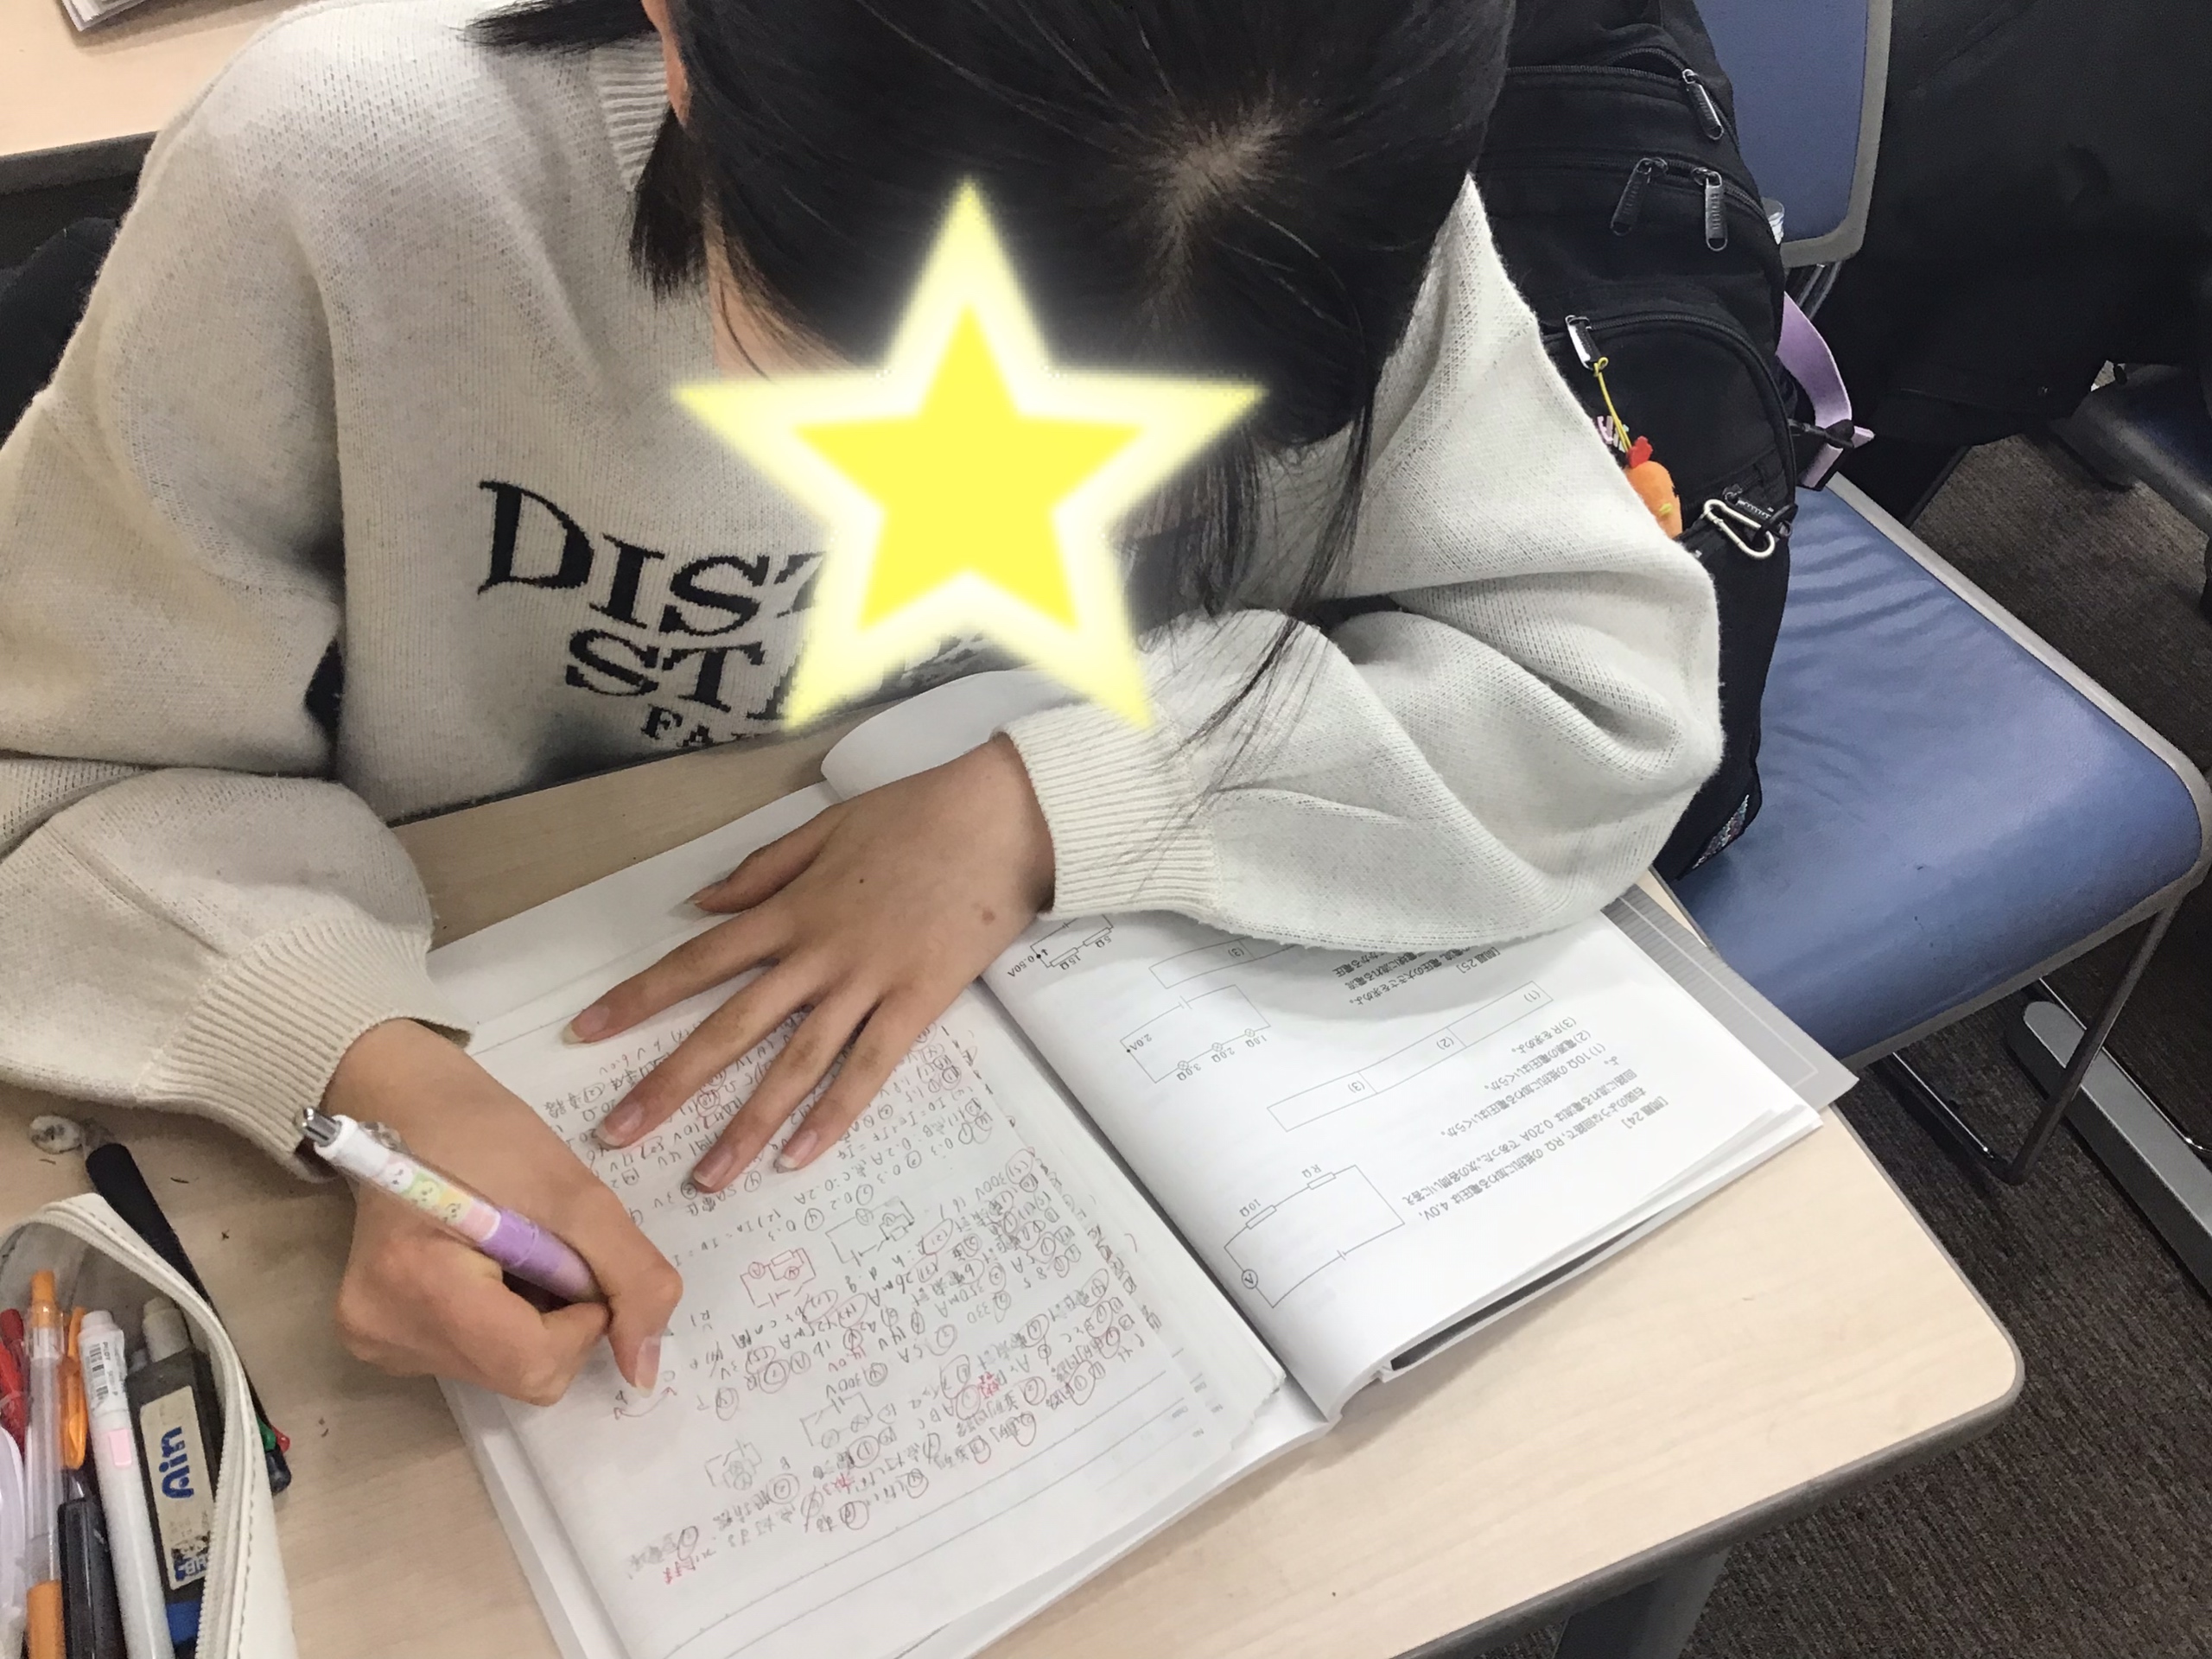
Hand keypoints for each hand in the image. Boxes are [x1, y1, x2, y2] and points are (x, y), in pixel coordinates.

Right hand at [326, 1020, 682, 1404]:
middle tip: (546, 1247)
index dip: (584, 1320)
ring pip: (505, 1372)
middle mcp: (380, 1333)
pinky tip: (491, 1268)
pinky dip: (506, 1321)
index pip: (534, 1361)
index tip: (578, 1258)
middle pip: (521, 1374)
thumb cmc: (485, 1132)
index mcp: (416, 1286)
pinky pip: (477, 1359)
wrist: (408, 1106)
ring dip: (536, 1320)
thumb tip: (644, 1369)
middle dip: (561, 1319)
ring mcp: (375, 1341)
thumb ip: (629, 1277)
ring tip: (512, 1250)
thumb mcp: (577, 1194)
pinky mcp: (380, 1340)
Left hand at [571, 735, 1053, 1189]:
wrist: (1002, 816)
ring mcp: (868, 982)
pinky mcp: (918, 1002)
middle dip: (670, 1083)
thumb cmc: (917, 814)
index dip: (638, 998)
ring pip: (795, 1063)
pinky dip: (835, 1114)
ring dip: (746, 1123)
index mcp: (790, 909)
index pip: (697, 960)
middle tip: (618, 1134)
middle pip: (730, 1027)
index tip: (585, 1032)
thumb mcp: (827, 826)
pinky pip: (869, 1068)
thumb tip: (701, 903)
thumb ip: (762, 870)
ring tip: (707, 1177)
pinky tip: (800, 1157)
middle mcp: (817, 953)